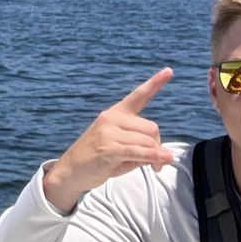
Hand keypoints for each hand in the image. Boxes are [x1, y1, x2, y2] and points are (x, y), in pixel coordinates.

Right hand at [43, 68, 174, 214]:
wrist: (71, 170)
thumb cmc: (99, 159)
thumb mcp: (122, 148)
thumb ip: (142, 147)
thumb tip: (162, 155)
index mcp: (116, 113)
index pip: (138, 96)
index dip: (155, 83)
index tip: (169, 71)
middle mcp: (111, 117)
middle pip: (151, 128)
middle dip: (158, 145)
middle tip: (157, 161)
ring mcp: (108, 132)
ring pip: (148, 141)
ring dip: (156, 156)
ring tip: (154, 167)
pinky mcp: (107, 148)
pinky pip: (138, 152)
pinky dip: (151, 158)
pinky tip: (158, 164)